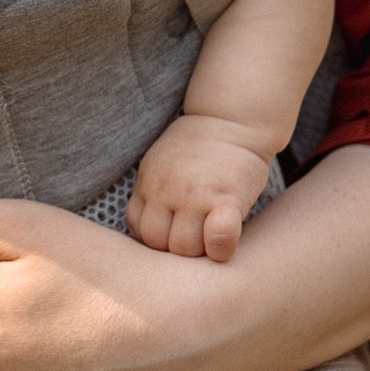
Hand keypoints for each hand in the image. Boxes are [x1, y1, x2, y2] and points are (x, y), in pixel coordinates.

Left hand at [129, 121, 275, 263]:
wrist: (230, 119)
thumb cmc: (198, 148)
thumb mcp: (159, 164)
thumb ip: (151, 194)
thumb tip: (145, 232)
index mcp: (149, 185)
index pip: (139, 231)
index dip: (157, 239)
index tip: (174, 232)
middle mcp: (166, 191)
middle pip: (159, 244)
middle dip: (176, 249)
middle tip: (196, 236)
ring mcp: (196, 196)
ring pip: (186, 247)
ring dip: (200, 251)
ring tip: (211, 237)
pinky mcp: (227, 199)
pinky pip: (218, 239)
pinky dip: (221, 249)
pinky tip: (227, 243)